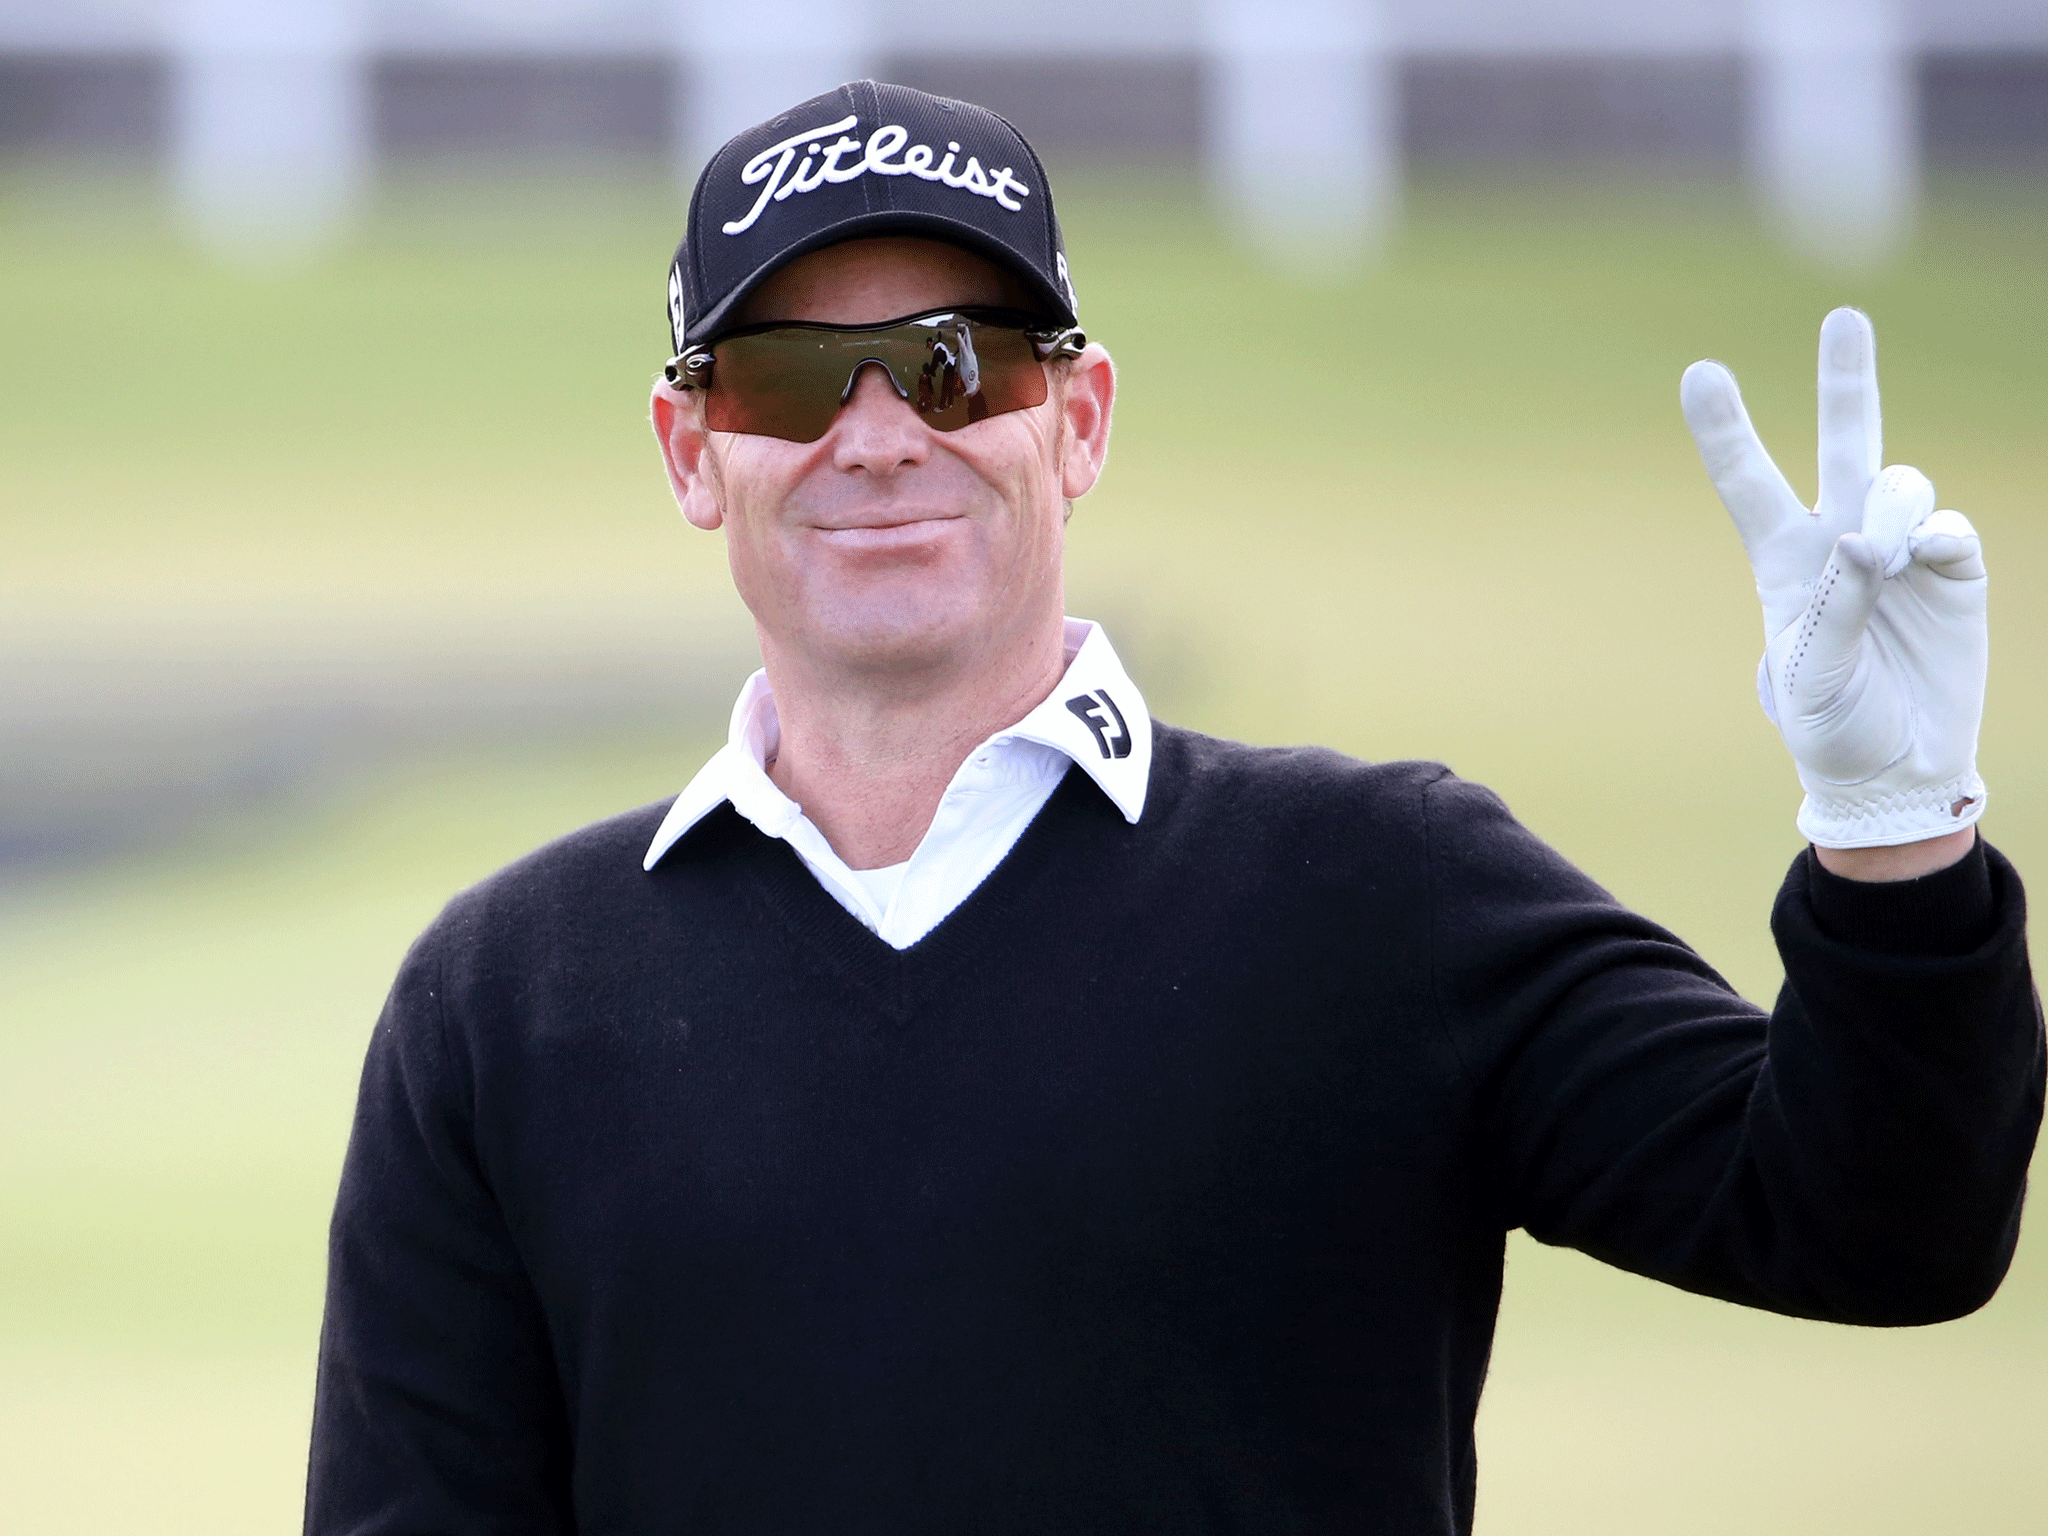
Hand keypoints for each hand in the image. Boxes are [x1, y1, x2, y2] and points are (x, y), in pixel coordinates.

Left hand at [1680, 308, 1987, 850]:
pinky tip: (1921, 561)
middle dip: (1847, 380)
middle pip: (1843, 443)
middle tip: (1844, 316)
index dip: (1725, 430)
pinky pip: (1945, 527)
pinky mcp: (1953, 569)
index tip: (1699, 372)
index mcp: (1783, 562)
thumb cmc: (1832, 726)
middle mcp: (1840, 540)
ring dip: (1890, 507)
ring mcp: (1901, 550)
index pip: (1748, 484)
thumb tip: (1863, 540)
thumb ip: (1834, 607)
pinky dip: (1932, 537)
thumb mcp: (1811, 677)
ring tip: (1881, 558)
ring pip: (1899, 481)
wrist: (1895, 769)